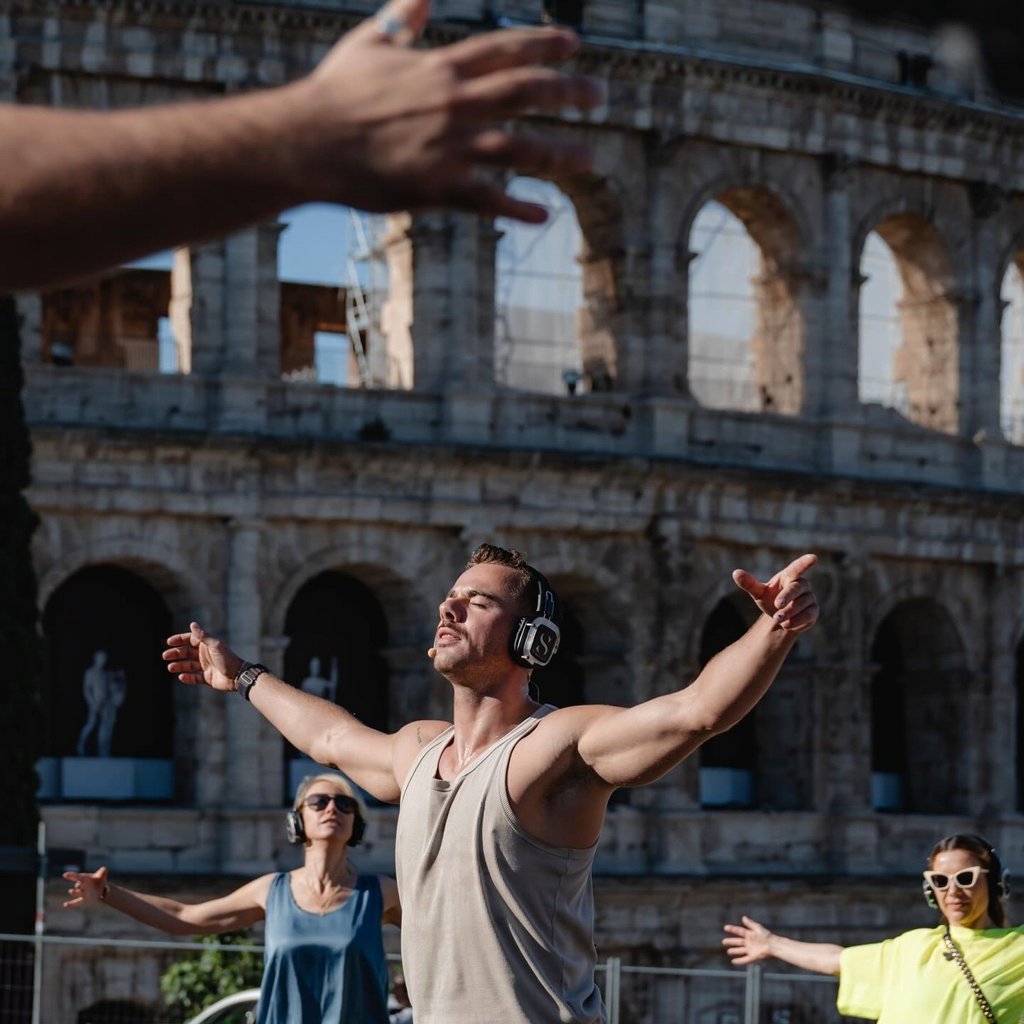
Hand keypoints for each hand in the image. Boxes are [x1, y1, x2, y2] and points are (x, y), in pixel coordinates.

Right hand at [63, 866, 107, 908]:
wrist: (102, 890)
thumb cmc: (100, 881)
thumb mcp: (103, 875)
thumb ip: (102, 871)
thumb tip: (103, 869)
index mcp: (85, 879)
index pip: (78, 876)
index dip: (72, 875)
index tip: (65, 875)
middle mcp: (82, 886)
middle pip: (78, 885)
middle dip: (79, 885)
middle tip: (81, 884)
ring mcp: (82, 894)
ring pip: (76, 892)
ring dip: (74, 892)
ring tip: (72, 891)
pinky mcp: (84, 901)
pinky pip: (76, 903)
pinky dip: (70, 904)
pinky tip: (65, 905)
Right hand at [162, 621, 243, 691]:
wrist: (237, 676)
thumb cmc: (227, 659)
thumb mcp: (215, 645)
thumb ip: (203, 636)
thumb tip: (192, 624)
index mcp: (207, 645)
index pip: (190, 640)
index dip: (179, 640)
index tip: (169, 642)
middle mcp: (206, 654)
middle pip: (187, 653)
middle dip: (176, 653)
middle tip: (165, 656)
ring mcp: (206, 666)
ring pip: (189, 665)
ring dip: (179, 665)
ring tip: (170, 667)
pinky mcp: (208, 678)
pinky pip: (195, 677)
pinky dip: (188, 678)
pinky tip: (181, 677)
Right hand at [288, 0, 602, 219]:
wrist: (308, 142)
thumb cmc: (333, 93)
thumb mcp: (367, 42)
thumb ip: (401, 15)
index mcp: (440, 68)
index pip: (505, 48)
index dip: (544, 44)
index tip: (573, 44)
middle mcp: (454, 104)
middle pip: (526, 93)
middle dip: (569, 92)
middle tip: (598, 95)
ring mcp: (450, 148)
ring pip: (520, 150)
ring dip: (560, 154)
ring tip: (589, 159)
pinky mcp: (439, 189)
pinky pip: (489, 200)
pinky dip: (518, 208)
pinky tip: (542, 214)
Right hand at [722, 915, 773, 964]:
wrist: (773, 945)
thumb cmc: (766, 935)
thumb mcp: (757, 928)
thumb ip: (750, 923)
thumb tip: (743, 917)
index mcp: (749, 934)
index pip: (739, 931)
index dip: (732, 929)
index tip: (725, 927)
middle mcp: (749, 942)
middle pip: (738, 942)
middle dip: (731, 942)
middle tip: (723, 942)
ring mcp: (750, 950)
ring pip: (740, 951)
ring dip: (734, 951)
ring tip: (728, 952)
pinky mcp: (753, 957)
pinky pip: (745, 959)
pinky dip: (739, 961)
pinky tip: (733, 961)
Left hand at [732, 553, 817, 632]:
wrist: (779, 618)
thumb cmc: (770, 599)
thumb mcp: (758, 592)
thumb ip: (749, 583)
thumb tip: (735, 573)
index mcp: (789, 576)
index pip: (797, 568)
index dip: (804, 563)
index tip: (813, 557)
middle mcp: (802, 585)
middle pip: (797, 587)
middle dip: (787, 596)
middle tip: (777, 605)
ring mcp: (810, 598)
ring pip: (802, 603)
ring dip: (789, 612)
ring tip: (778, 619)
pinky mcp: (813, 611)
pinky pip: (808, 615)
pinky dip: (796, 621)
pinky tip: (786, 624)